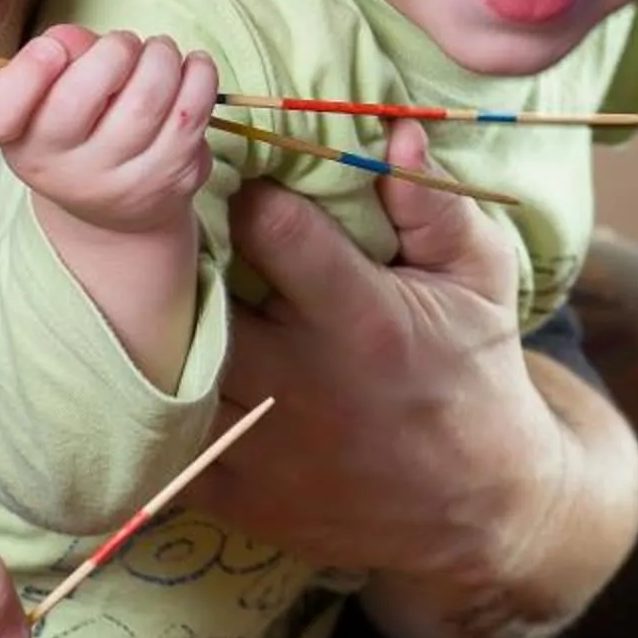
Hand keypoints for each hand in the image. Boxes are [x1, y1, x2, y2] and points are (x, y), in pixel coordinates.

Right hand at [0, 26, 215, 236]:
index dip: (25, 72)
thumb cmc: (79, 130)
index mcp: (21, 139)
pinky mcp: (172, 178)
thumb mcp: (49, 100)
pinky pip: (193, 111)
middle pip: (81, 96)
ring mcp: (121, 180)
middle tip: (123, 44)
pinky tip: (189, 67)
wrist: (118, 211)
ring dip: (160, 56)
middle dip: (113, 49)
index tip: (50, 49)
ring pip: (147, 99)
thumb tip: (73, 39)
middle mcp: (63, 169)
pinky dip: (198, 72)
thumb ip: (56, 56)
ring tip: (157, 52)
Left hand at [183, 124, 637, 637]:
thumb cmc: (475, 370)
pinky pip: (163, 431)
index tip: (248, 175)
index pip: (272, 227)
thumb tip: (395, 129)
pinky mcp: (232, 494)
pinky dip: (158, 393)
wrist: (476, 507)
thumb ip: (434, 203)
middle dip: (190, 249)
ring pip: (168, 362)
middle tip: (190, 226)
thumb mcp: (480, 277)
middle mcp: (299, 382)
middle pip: (202, 291)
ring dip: (164, 321)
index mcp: (361, 319)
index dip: (251, 186)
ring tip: (168, 289)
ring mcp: (258, 446)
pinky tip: (171, 360)